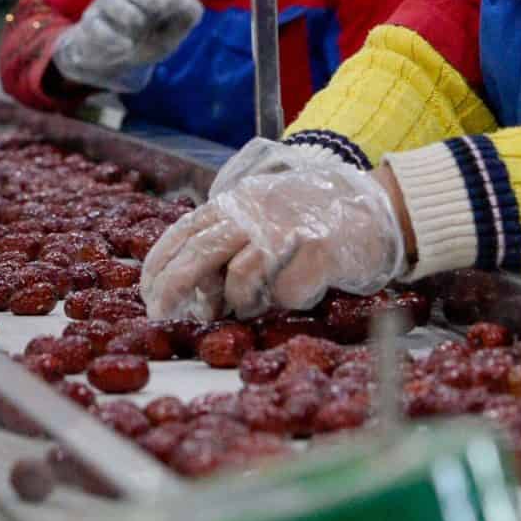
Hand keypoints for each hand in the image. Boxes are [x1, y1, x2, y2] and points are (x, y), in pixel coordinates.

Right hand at [53, 0, 204, 94]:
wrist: (108, 59)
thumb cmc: (144, 39)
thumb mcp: (169, 34)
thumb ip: (184, 19)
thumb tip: (190, 3)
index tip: (176, 3)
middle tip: (161, 6)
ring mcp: (106, 8)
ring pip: (114, 3)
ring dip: (128, 14)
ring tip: (138, 27)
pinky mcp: (90, 25)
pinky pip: (97, 27)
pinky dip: (110, 37)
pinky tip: (124, 47)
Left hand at [140, 138, 407, 320]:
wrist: (373, 208)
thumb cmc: (312, 221)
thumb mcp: (261, 216)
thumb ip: (228, 242)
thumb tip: (194, 290)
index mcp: (235, 204)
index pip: (182, 232)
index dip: (158, 265)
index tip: (147, 294)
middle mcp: (254, 212)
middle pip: (199, 253)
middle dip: (174, 289)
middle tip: (162, 317)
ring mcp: (284, 229)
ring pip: (241, 276)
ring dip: (240, 302)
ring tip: (253, 306)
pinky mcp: (315, 250)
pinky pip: (285, 292)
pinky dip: (285, 301)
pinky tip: (299, 292)